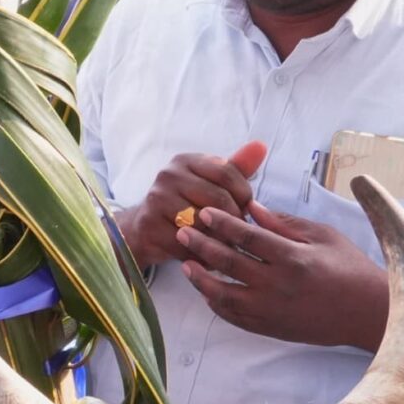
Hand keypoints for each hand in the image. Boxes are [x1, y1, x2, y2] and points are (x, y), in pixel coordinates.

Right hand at [116, 140, 267, 267]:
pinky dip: (202, 256)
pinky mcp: (150, 226)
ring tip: (222, 245)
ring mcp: (157, 200)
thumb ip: (237, 168)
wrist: (142, 230)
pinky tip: (205, 257)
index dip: (243, 194)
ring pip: (205, 223)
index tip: (245, 209)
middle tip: (236, 232)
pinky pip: (189, 244)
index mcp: (185, 160)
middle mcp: (168, 175)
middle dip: (234, 219)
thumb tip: (261, 146)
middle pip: (218, 198)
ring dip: (219, 239)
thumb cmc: (184, 205)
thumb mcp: (209, 183)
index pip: (227, 172)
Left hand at [177, 200, 392, 348]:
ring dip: (201, 279)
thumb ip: (284, 224)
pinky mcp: (269, 328)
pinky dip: (216, 304)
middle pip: (229, 263)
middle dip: (202, 246)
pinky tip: (207, 291)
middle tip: (183, 232)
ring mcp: (271, 310)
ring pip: (224, 295)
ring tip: (186, 264)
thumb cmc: (349, 268)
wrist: (367, 313)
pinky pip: (233, 317)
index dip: (222, 223)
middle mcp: (278, 286)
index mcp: (293, 258)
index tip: (204, 212)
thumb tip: (252, 208)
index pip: (247, 238)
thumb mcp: (323, 236)